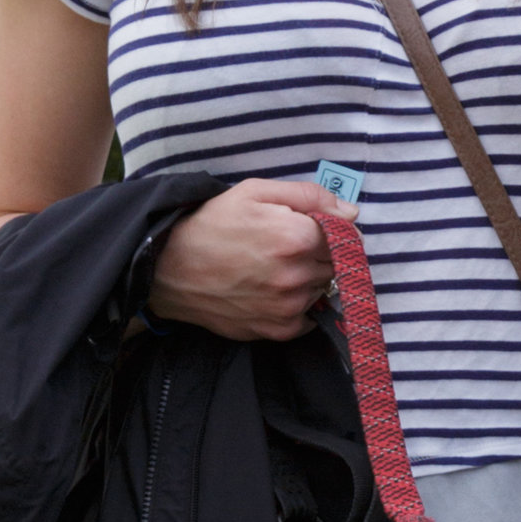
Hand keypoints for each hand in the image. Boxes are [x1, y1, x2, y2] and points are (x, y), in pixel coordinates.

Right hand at [148, 179, 338, 340]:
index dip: (330, 230)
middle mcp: (297, 275)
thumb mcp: (256, 191)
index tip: (310, 228)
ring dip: (309, 279)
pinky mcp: (277, 329)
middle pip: (336, 265)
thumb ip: (309, 196)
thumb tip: (351, 213)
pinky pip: (307, 318)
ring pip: (322, 290)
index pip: (345, 237)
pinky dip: (298, 306)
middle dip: (320, 254)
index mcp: (297, 236)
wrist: (169, 267)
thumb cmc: (212, 223)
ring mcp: (289, 306)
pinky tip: (273, 291)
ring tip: (274, 268)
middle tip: (287, 247)